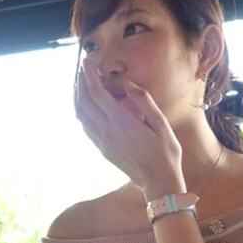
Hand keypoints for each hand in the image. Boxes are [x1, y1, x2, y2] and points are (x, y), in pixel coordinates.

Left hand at [74, 66, 184, 196]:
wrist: (158, 182)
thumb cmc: (165, 152)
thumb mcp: (161, 123)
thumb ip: (143, 100)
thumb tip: (127, 83)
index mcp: (121, 121)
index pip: (96, 92)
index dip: (89, 74)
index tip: (88, 60)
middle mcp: (107, 130)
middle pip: (83, 101)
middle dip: (80, 81)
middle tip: (82, 67)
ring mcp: (102, 141)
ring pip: (80, 114)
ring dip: (77, 96)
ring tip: (81, 83)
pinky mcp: (102, 149)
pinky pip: (86, 126)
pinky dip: (82, 111)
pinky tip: (87, 106)